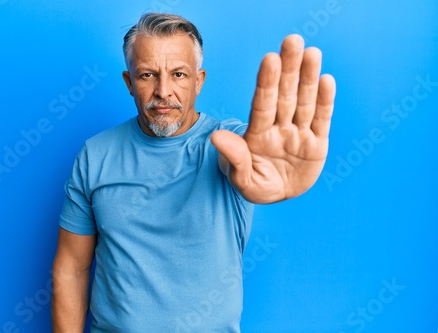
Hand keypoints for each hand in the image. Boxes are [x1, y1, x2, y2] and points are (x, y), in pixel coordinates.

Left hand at [211, 34, 335, 203]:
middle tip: (292, 41)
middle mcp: (278, 128)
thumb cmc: (254, 184)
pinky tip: (326, 80)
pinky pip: (322, 121)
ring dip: (309, 78)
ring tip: (312, 53)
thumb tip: (216, 136)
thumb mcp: (241, 177)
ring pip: (305, 102)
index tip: (269, 59)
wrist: (276, 196)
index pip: (262, 104)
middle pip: (285, 95)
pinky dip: (325, 102)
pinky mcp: (317, 144)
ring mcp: (299, 134)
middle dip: (289, 69)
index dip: (266, 82)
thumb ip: (233, 157)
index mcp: (257, 133)